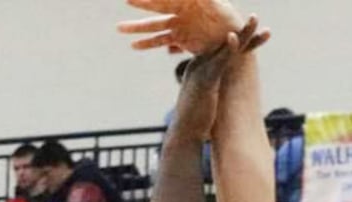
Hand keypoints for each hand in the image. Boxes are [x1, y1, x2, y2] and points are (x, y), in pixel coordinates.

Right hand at [119, 0, 243, 54]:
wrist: (231, 36)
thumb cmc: (227, 17)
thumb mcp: (217, 6)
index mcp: (186, 0)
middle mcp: (179, 11)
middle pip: (156, 7)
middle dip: (141, 4)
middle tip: (126, 0)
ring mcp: (178, 25)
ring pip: (154, 26)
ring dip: (137, 28)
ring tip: (120, 29)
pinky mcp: (180, 39)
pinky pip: (161, 41)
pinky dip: (148, 44)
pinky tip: (134, 46)